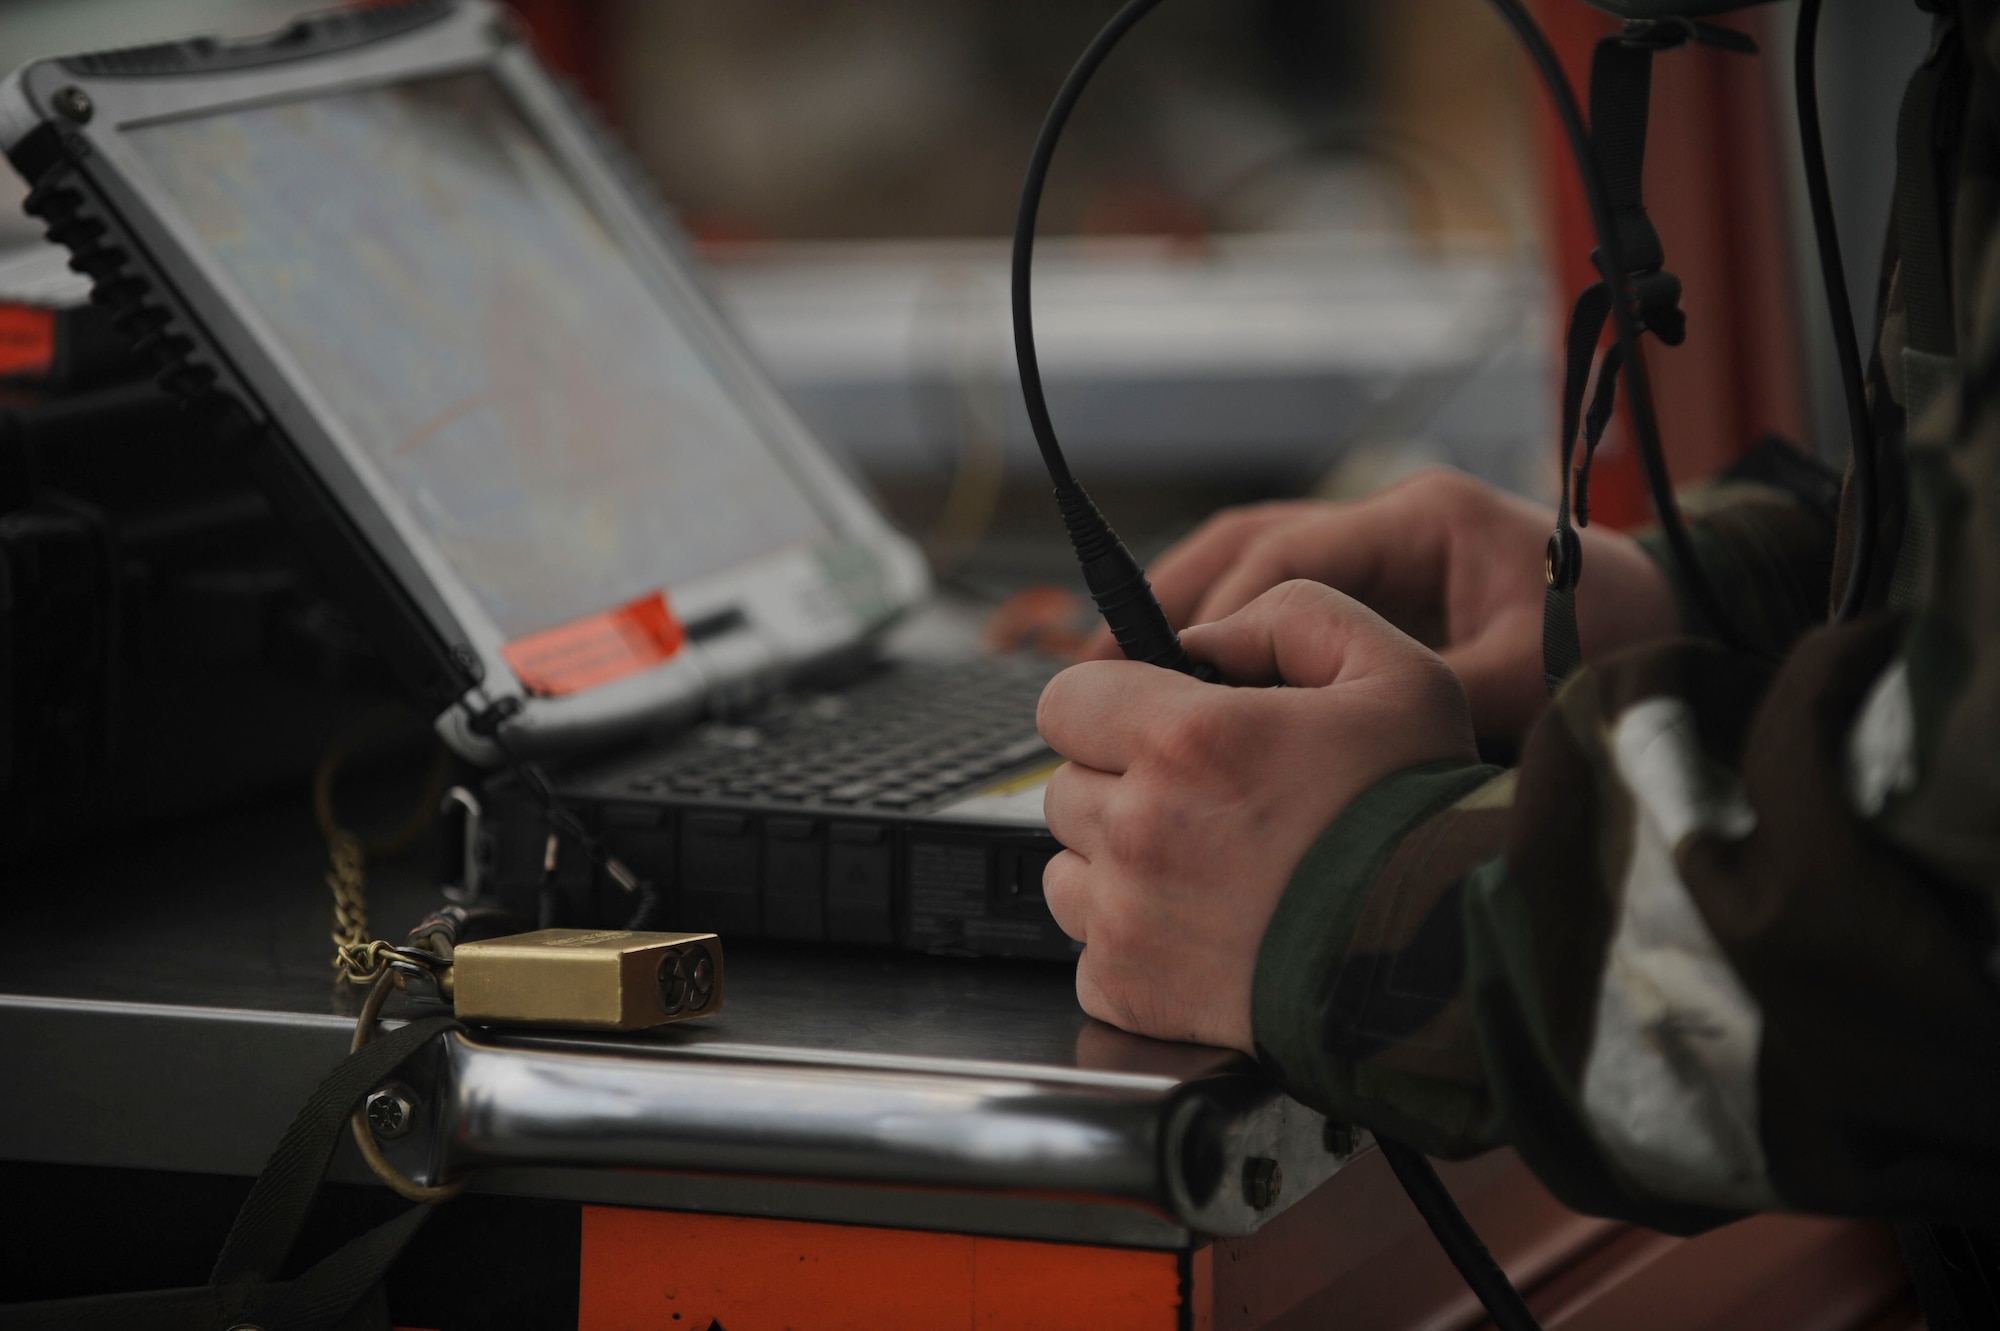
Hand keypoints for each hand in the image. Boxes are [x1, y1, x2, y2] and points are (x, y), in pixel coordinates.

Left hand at [1038, 580, 1476, 1050]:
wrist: (1444, 957)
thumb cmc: (1422, 818)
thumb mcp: (1392, 671)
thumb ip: (1290, 617)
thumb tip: (1202, 639)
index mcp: (1184, 739)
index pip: (1066, 701)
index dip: (1109, 706)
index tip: (1151, 725)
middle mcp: (1139, 827)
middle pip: (1065, 788)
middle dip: (1120, 786)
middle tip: (1202, 804)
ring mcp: (1127, 917)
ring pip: (1067, 871)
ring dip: (1115, 866)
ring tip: (1204, 870)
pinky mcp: (1131, 991)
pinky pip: (1090, 951)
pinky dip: (1132, 942)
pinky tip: (1204, 930)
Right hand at [1080, 469, 1678, 747]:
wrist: (1669, 629)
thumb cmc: (1613, 644)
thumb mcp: (1529, 683)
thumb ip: (1429, 703)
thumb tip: (1328, 749)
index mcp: (1425, 521)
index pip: (1289, 556)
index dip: (1219, 618)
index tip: (1166, 682)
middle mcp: (1390, 526)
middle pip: (1248, 541)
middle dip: (1171, 602)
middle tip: (1101, 671)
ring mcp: (1381, 553)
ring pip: (1250, 562)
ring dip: (1182, 612)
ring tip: (1111, 678)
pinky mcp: (1379, 592)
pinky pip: (1278, 601)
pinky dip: (1222, 639)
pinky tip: (1181, 693)